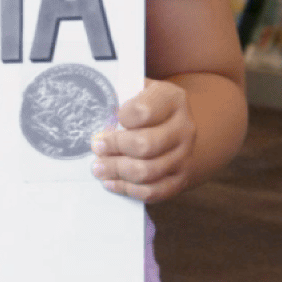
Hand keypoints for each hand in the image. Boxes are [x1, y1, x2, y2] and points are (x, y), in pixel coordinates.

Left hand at [89, 79, 195, 202]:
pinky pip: (154, 191)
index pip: (144, 111)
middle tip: (96, 146)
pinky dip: (129, 190)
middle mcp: (184, 128)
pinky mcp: (181, 179)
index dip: (123, 117)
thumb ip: (120, 95)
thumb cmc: (147, 105)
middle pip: (145, 145)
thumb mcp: (138, 89)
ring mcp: (185, 156)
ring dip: (116, 171)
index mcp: (172, 99)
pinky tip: (111, 183)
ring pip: (147, 172)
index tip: (111, 119)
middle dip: (114, 147)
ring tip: (98, 168)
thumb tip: (97, 110)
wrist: (176, 128)